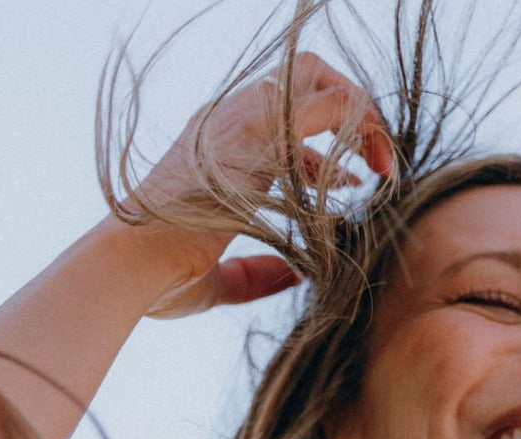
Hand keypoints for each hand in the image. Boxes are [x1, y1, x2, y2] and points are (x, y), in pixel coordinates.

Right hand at [124, 52, 394, 318]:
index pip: (283, 115)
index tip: (354, 183)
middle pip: (304, 77)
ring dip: (362, 117)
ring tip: (386, 168)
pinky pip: (329, 103)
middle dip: (350, 112)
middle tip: (378, 166)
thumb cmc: (163, 278)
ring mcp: (240, 118)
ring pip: (319, 77)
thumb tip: (295, 275)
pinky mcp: (258, 130)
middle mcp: (228, 119)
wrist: (134, 265)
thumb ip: (258, 274)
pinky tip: (374, 166)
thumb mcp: (221, 279)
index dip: (327, 146)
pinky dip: (361, 124)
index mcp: (217, 144)